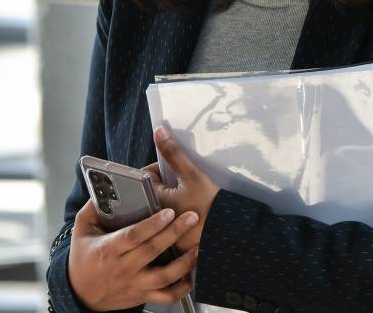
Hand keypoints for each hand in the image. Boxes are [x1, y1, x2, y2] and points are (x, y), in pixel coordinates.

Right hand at [66, 197, 198, 310]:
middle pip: (153, 250)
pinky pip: (166, 296)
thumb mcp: (82, 230)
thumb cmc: (84, 258)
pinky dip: (182, 288)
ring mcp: (135, 283)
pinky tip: (192, 274)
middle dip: (175, 233)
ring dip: (184, 262)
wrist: (81, 294)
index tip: (168, 212)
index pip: (133, 236)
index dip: (152, 224)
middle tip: (192, 217)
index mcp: (109, 249)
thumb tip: (104, 188)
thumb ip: (92, 208)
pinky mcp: (143, 295)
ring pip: (164, 276)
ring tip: (198, 246)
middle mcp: (123, 268)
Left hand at [142, 124, 221, 256]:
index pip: (144, 177)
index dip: (157, 169)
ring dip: (167, 200)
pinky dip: (172, 217)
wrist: (228, 235)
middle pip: (148, 193)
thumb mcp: (192, 175)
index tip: (171, 170)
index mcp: (152, 201)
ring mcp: (160, 232)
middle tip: (178, 184)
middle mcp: (151, 220)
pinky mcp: (170, 241)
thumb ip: (173, 153)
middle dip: (161, 185)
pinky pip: (164, 224)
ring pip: (157, 208)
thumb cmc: (209, 205)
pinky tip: (186, 213)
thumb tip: (159, 131)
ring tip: (184, 198)